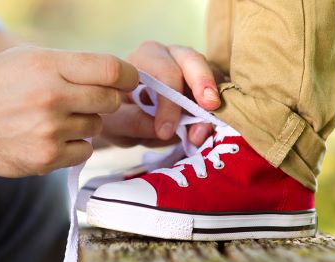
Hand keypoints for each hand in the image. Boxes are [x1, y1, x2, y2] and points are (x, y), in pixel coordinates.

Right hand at [0, 46, 137, 176]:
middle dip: (104, 100)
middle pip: (111, 100)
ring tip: (53, 119)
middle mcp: (51, 97)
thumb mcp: (25, 60)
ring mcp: (49, 130)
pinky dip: (74, 146)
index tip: (128, 81)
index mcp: (47, 66)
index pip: (112, 70)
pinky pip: (84, 151)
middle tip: (83, 100)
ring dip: (84, 123)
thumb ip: (69, 65)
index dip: (128, 77)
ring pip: (97, 126)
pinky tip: (50, 138)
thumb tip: (115, 76)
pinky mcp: (46, 157)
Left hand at [103, 41, 223, 147]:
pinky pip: (220, 91)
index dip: (169, 103)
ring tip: (204, 131)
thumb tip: (164, 129)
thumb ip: (133, 122)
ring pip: (211, 76)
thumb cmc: (117, 113)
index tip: (165, 132)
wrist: (124, 117)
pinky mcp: (207, 84)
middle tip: (209, 107)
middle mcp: (171, 55)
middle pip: (193, 60)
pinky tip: (211, 128)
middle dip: (202, 83)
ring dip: (211, 105)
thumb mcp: (115, 122)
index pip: (164, 72)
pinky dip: (219, 110)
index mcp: (145, 57)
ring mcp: (193, 68)